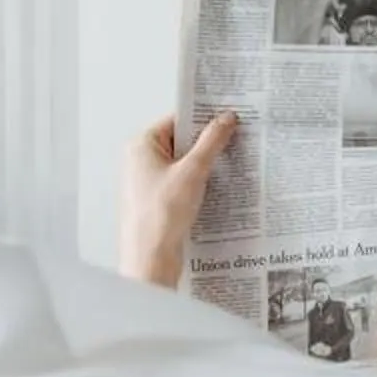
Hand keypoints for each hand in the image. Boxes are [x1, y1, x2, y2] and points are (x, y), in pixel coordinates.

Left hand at [116, 112, 238, 286]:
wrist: (150, 260)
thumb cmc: (160, 216)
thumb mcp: (193, 171)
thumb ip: (211, 142)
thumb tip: (225, 119)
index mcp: (141, 146)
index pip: (177, 120)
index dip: (203, 118)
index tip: (228, 116)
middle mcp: (141, 161)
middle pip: (181, 141)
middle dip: (208, 143)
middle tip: (235, 138)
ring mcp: (148, 182)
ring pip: (184, 164)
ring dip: (206, 165)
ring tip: (230, 164)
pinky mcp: (158, 202)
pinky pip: (183, 183)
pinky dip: (200, 183)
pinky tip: (218, 187)